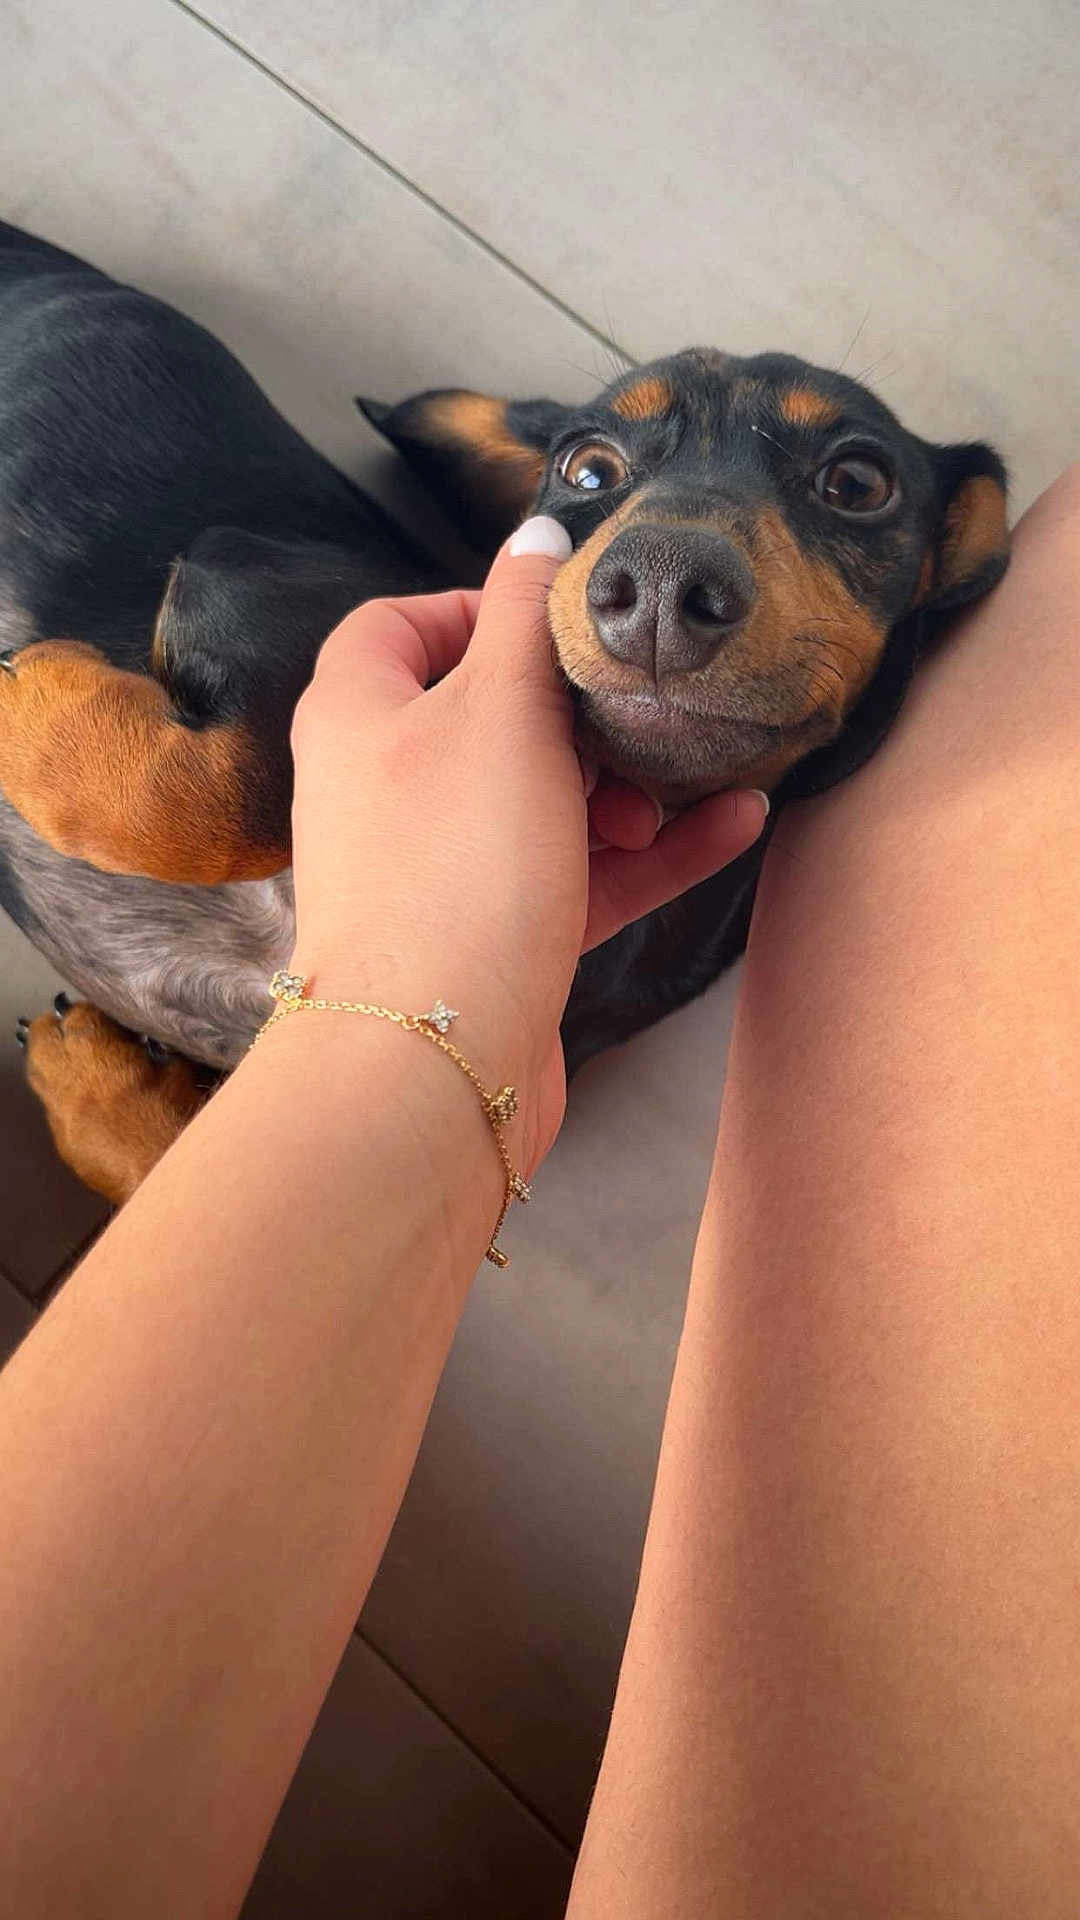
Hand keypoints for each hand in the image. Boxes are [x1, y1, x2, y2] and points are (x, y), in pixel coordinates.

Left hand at [288, 516, 768, 1167]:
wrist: (434, 1064)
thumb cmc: (456, 863)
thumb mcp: (499, 709)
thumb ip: (529, 612)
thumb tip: (542, 530)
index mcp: (358, 712)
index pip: (403, 623)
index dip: (484, 607)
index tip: (567, 619)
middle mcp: (389, 785)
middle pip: (492, 712)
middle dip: (582, 708)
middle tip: (644, 712)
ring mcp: (443, 866)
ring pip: (547, 799)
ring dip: (627, 784)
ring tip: (690, 777)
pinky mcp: (498, 936)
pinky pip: (580, 873)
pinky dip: (648, 852)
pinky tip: (737, 823)